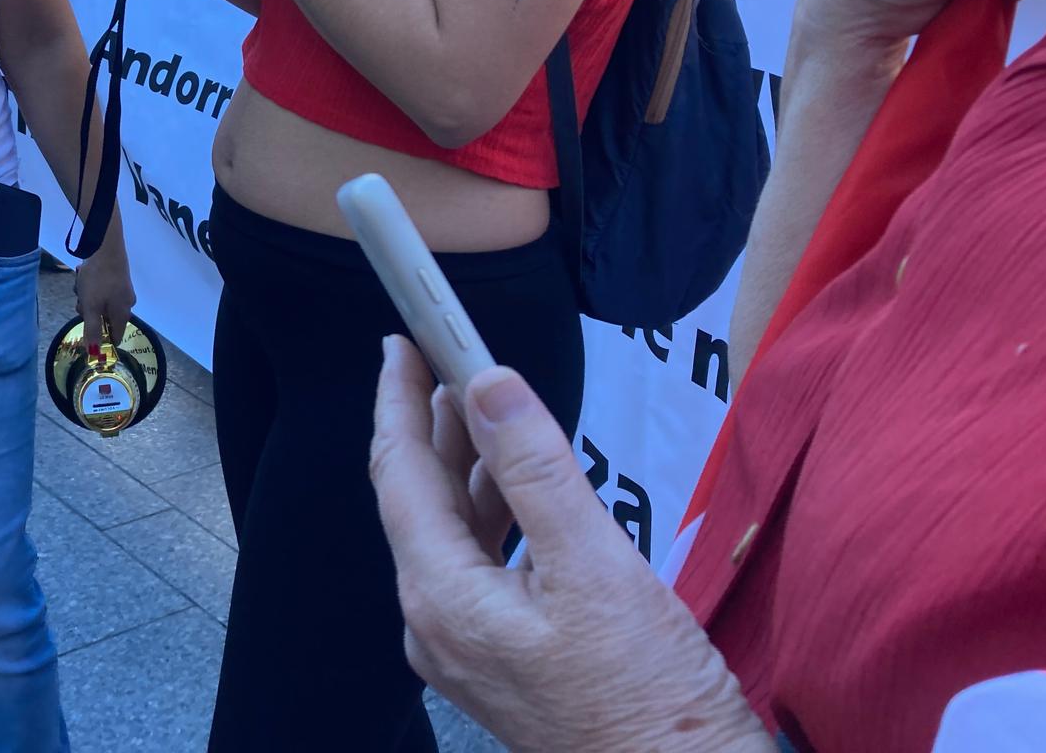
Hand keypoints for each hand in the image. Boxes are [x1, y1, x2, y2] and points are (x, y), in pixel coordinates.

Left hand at [75, 246, 134, 349]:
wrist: (105, 245)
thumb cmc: (98, 279)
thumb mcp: (91, 307)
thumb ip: (92, 330)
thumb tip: (94, 353)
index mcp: (123, 314)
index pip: (116, 337)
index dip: (101, 339)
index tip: (87, 331)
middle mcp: (127, 304)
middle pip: (105, 319)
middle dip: (89, 312)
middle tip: (81, 301)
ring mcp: (123, 290)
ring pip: (101, 303)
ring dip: (88, 297)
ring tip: (81, 284)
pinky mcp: (118, 278)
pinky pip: (102, 290)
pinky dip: (92, 286)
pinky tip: (85, 275)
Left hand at [370, 339, 772, 752]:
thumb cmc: (649, 702)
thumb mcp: (595, 568)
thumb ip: (536, 470)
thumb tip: (488, 385)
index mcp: (441, 598)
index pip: (399, 474)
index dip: (396, 401)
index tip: (398, 344)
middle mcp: (436, 625)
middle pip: (417, 502)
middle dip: (429, 426)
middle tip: (441, 358)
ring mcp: (466, 650)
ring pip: (448, 533)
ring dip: (465, 466)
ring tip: (483, 406)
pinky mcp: (500, 662)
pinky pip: (476, 567)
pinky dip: (492, 514)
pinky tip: (520, 491)